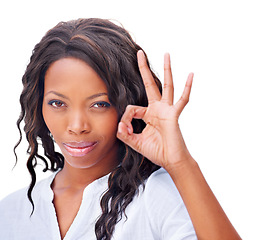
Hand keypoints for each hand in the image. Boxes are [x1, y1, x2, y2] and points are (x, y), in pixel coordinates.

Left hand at [117, 50, 193, 170]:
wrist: (171, 161)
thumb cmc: (156, 151)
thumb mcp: (136, 143)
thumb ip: (125, 135)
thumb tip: (119, 126)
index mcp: (148, 115)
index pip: (132, 108)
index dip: (126, 119)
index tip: (126, 130)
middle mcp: (157, 109)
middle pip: (150, 84)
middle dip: (144, 69)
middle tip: (140, 53)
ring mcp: (167, 110)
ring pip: (167, 86)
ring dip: (167, 70)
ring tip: (166, 54)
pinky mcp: (174, 115)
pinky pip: (182, 100)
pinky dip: (187, 88)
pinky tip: (190, 75)